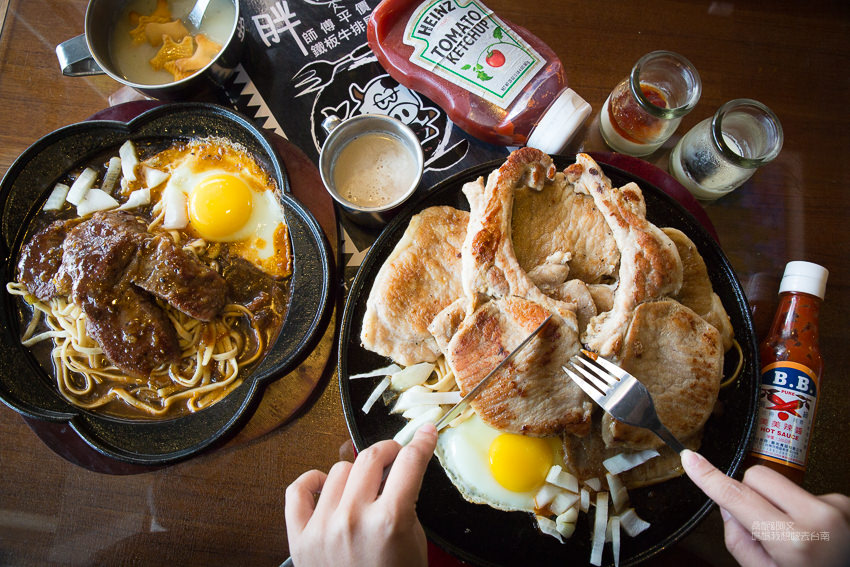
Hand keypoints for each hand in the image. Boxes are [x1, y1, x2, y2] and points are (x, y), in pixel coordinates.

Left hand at [285, 423, 437, 566]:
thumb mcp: (415, 543)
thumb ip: (406, 503)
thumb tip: (401, 471)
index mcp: (389, 521)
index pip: (409, 463)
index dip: (421, 443)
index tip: (425, 433)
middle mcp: (353, 519)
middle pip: (371, 457)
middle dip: (389, 451)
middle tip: (396, 457)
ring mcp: (323, 527)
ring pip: (338, 469)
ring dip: (355, 473)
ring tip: (363, 488)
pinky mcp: (299, 538)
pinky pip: (298, 490)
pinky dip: (312, 481)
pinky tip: (325, 486)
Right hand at [681, 450, 849, 566]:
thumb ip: (739, 540)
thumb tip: (728, 507)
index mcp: (793, 540)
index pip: (737, 497)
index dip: (709, 477)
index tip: (691, 460)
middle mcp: (818, 517)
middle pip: (757, 476)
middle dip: (750, 494)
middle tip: (763, 527)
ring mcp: (836, 507)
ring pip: (782, 484)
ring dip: (781, 505)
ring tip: (798, 538)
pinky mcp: (844, 502)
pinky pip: (805, 493)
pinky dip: (803, 511)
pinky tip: (815, 534)